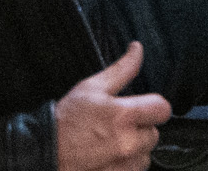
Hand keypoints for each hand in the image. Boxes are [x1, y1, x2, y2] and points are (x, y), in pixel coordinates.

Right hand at [55, 42, 167, 170]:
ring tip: (111, 145)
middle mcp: (128, 143)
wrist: (44, 154)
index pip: (162, 109)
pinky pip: (134, 170)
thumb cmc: (66, 121)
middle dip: (140, 129)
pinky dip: (125, 165)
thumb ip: (122, 69)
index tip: (143, 108)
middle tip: (118, 127)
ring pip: (145, 156)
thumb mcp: (91, 88)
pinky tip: (108, 158)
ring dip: (134, 150)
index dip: (154, 106)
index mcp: (124, 116)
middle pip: (154, 134)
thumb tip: (137, 49)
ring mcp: (123, 165)